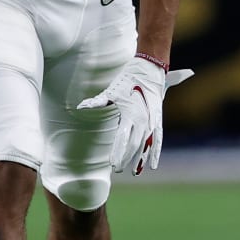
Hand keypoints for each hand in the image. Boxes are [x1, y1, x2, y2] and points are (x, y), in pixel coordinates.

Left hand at [77, 57, 193, 174]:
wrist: (149, 69)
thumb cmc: (127, 80)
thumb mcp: (111, 91)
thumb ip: (97, 102)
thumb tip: (81, 106)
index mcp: (131, 114)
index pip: (123, 138)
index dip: (118, 152)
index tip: (113, 164)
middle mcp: (144, 119)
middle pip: (135, 144)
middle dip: (126, 158)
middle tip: (118, 170)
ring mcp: (153, 120)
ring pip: (147, 145)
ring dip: (142, 159)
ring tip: (135, 171)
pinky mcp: (158, 120)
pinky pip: (158, 140)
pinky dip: (155, 152)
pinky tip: (153, 165)